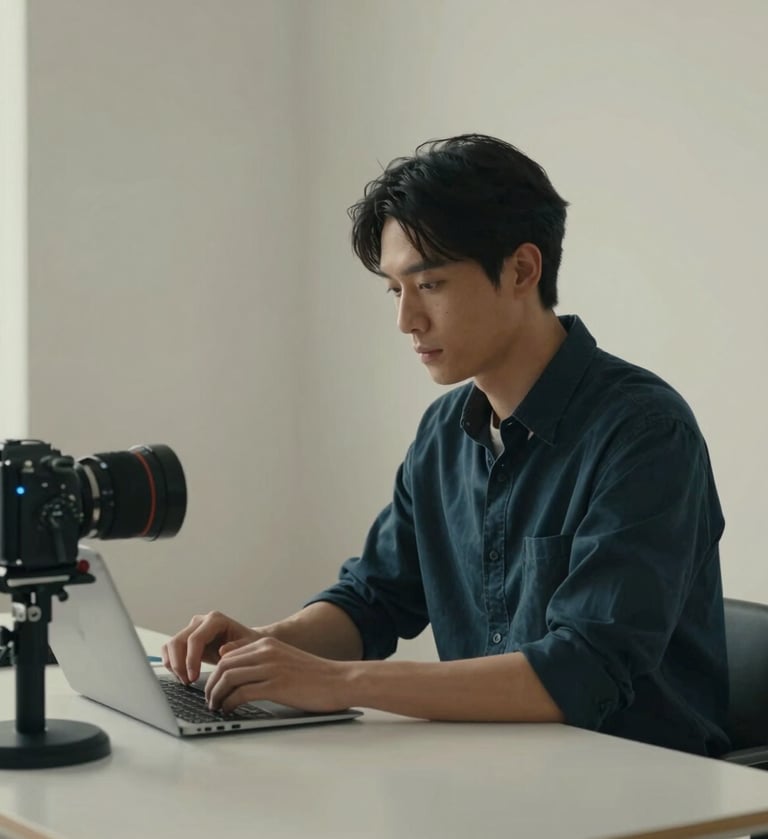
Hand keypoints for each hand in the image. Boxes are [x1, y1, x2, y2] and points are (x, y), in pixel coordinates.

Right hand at [161, 610, 261, 683]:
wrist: (245, 642)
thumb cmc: (247, 644)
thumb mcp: (248, 646)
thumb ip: (236, 648)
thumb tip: (222, 651)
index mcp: (215, 620)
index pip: (195, 638)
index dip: (191, 659)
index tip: (193, 677)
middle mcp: (200, 622)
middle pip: (178, 641)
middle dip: (179, 664)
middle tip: (187, 681)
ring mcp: (191, 629)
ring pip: (171, 645)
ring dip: (173, 665)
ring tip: (185, 680)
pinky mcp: (185, 639)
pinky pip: (169, 650)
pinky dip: (171, 664)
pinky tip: (181, 676)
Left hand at [204, 637, 351, 713]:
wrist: (339, 680)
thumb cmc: (313, 675)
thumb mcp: (283, 658)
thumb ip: (259, 659)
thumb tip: (231, 663)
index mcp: (267, 644)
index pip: (228, 656)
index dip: (215, 674)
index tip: (212, 688)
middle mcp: (266, 651)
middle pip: (224, 666)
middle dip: (211, 685)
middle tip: (210, 700)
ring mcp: (271, 668)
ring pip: (229, 679)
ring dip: (217, 696)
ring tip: (217, 707)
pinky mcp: (276, 685)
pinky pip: (241, 693)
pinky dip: (230, 703)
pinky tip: (230, 710)